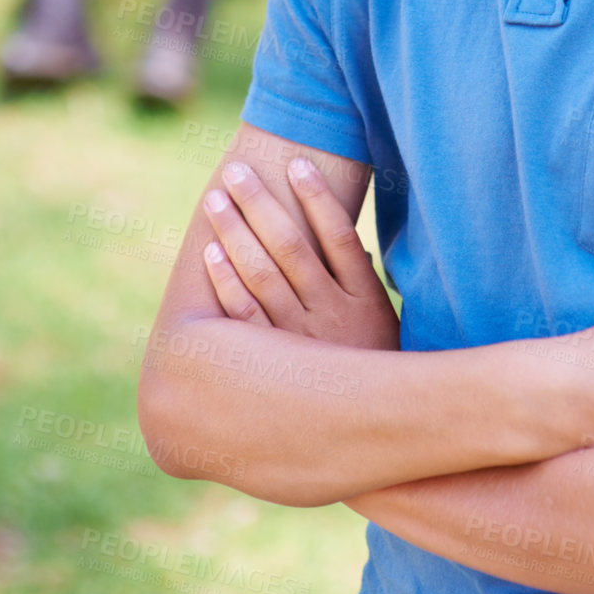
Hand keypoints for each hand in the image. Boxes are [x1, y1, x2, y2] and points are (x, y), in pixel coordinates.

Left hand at [202, 156, 399, 351]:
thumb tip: (348, 233)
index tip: (295, 162)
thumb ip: (363, 277)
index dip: (317, 197)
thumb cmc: (372, 363)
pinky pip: (244, 316)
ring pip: (262, 275)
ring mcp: (299, 337)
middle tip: (234, 171)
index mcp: (362, 296)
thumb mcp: (381, 318)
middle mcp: (330, 312)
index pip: (339, 234)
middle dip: (260, 204)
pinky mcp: (273, 362)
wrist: (365, 430)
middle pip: (290, 246)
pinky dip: (227, 282)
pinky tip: (212, 254)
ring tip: (216, 201)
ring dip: (236, 233)